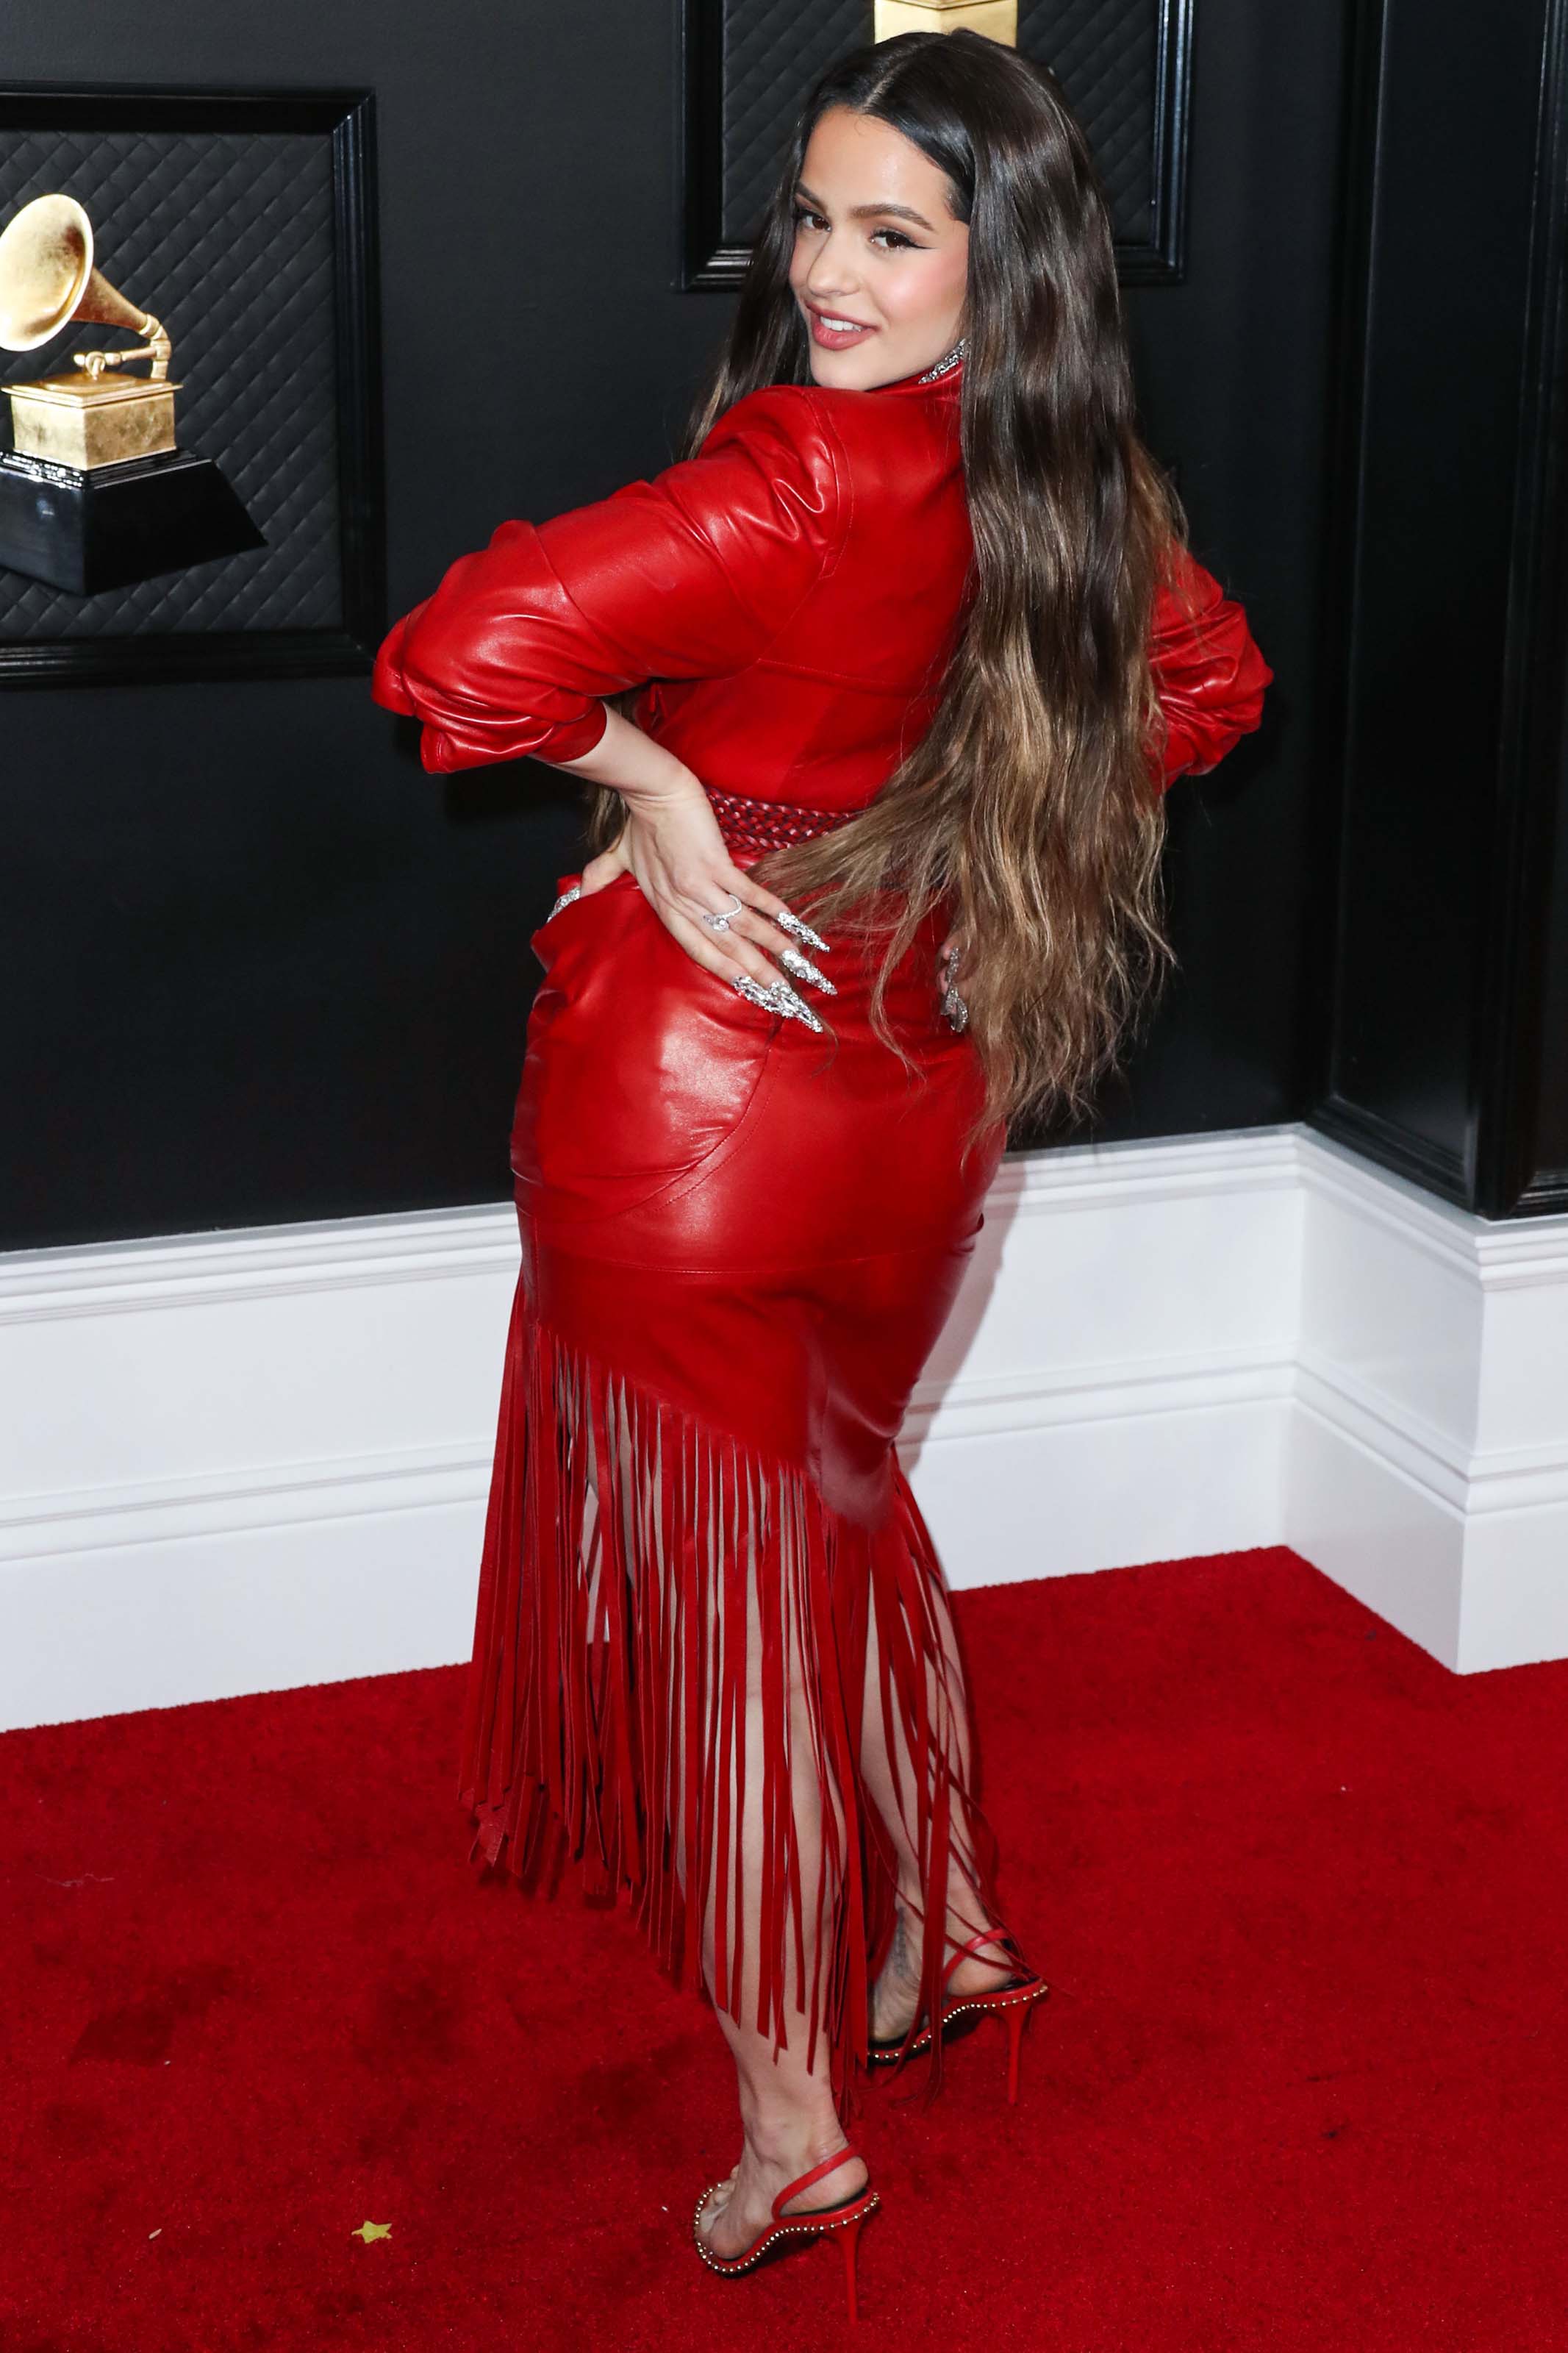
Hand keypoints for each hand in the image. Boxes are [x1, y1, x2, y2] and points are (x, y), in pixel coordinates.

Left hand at [579, 774, 834, 1020]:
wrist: (651, 791)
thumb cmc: (637, 822)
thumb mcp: (617, 856)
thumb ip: (600, 877)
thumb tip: (579, 893)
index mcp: (666, 907)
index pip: (698, 950)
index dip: (725, 972)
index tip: (750, 991)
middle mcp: (683, 904)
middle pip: (724, 948)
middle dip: (756, 973)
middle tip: (782, 995)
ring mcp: (699, 887)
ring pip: (739, 928)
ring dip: (771, 948)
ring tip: (796, 966)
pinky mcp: (713, 865)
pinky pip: (747, 894)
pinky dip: (770, 910)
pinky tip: (792, 924)